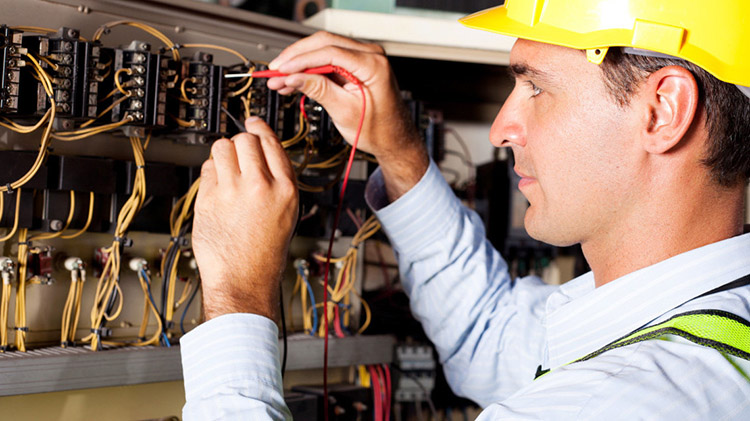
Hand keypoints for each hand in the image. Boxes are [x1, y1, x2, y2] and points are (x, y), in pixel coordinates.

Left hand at [192, 118, 298, 321]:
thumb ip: (277, 181)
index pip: (271, 142)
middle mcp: (260, 186)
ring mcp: (232, 191)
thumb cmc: (265, 253)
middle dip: (240, 142)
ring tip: (226, 170)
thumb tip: (262, 153)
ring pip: (222, 147)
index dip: (260, 128)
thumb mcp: (286, 213)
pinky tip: (217, 188)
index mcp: (285, 189)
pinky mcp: (208, 199)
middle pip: (245, 139)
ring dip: (223, 154)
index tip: (253, 122)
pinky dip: (210, 173)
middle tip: (238, 154)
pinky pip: (207, 169)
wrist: (243, 279)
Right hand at [267, 31, 428, 199]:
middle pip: (324, 43)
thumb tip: (293, 77)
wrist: (393, 139)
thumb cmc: (379, 129)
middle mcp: (370, 55)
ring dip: (299, 64)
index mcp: (373, 64)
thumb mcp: (344, 111)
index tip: (281, 70)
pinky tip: (293, 81)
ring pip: (323, 50)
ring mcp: (363, 58)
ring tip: (279, 80)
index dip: (300, 60)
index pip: (329, 52)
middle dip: (296, 57)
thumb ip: (318, 90)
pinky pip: (328, 61)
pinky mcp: (355, 66)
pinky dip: (309, 70)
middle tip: (274, 71)